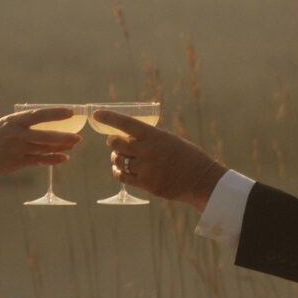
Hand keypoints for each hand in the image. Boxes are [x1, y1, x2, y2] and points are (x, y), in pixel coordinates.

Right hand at [0, 106, 82, 179]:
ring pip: (44, 149)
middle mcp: (17, 135)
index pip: (38, 115)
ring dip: (60, 148)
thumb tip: (48, 118)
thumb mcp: (7, 124)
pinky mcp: (18, 163)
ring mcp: (17, 150)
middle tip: (79, 137)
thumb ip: (25, 123)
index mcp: (14, 121)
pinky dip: (52, 159)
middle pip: (45, 136)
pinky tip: (64, 158)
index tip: (71, 112)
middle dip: (64, 137)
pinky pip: (39, 161)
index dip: (56, 114)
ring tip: (73, 145)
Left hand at [92, 109, 226, 209]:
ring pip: (118, 161)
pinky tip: (120, 170)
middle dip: (113, 142)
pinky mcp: (146, 184)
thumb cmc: (186, 156)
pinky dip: (118, 172)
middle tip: (115, 143)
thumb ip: (149, 139)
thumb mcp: (168, 139)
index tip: (96, 113)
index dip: (110, 118)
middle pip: (116, 144)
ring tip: (122, 158)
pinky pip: (122, 177)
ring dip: (116, 159)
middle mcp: (148, 150)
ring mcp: (146, 168)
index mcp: (154, 135)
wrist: (200, 179)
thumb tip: (128, 138)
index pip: (127, 123)